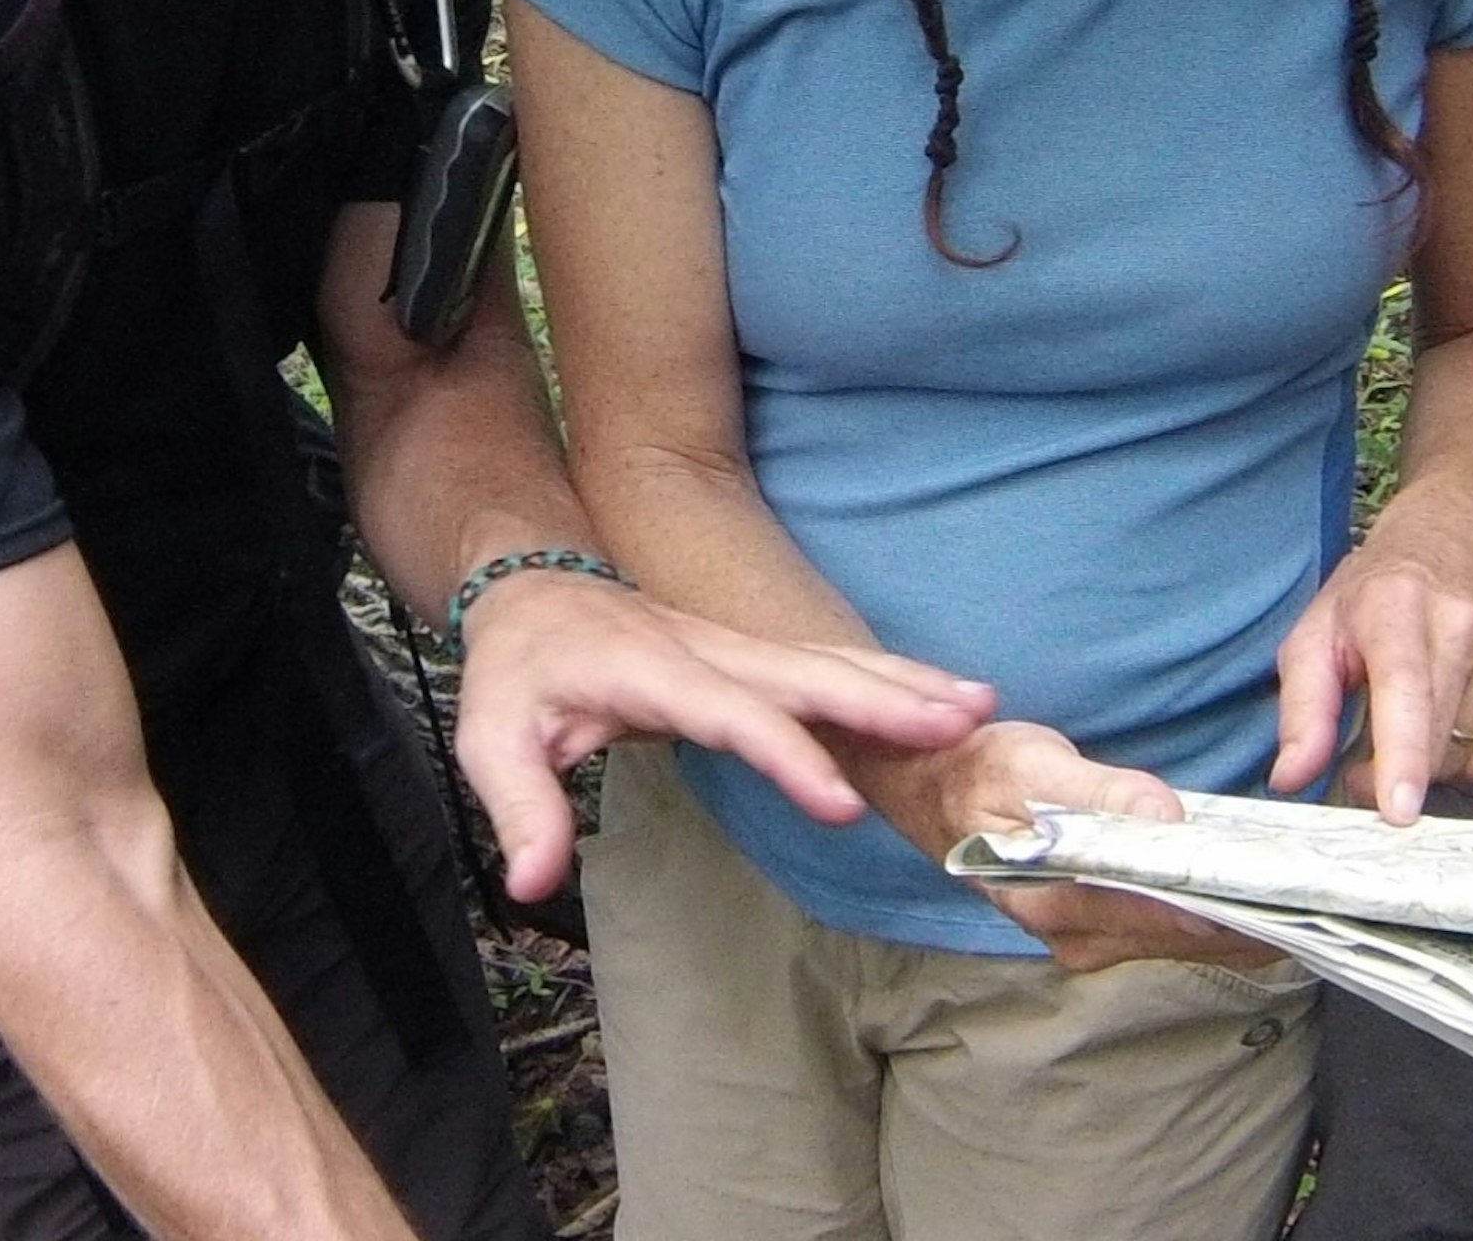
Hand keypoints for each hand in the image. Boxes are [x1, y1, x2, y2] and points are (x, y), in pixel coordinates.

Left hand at [450, 572, 995, 901]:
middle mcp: (708, 649)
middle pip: (807, 673)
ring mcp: (737, 646)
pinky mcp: (754, 655)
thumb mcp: (491, 739)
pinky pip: (832, 665)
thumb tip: (534, 881)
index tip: (842, 805)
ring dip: (906, 681)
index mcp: (649, 671)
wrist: (535, 591)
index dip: (787, 756)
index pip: (730, 714)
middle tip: (960, 724)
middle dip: (883, 700)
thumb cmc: (519, 674)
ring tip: (981, 705)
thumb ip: (521, 808)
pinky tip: (948, 698)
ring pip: (831, 660)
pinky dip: (894, 678)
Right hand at [847, 720, 1278, 972]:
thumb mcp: (1036, 762)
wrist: (932, 787)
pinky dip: (1212, 918)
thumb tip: (1164, 819)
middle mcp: (1073, 934)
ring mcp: (1084, 938)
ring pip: (1181, 941)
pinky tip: (1253, 899)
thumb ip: (1102, 793)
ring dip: (1238, 923)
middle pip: (1183, 938)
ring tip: (1302, 901)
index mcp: (1056, 899)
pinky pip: (1168, 931)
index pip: (1165, 913)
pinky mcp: (1095, 929)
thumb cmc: (981, 770)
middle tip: (1320, 900)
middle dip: (1250, 922)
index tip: (1290, 898)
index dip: (1232, 907)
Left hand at [1266, 492, 1472, 823]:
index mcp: (1395, 607)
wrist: (1448, 537)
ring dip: (1428, 766)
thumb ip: (1301, 711)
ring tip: (1403, 729)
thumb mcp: (1313, 636)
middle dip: (1392, 775)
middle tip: (1360, 765)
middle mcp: (1460, 621)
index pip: (1405, 689)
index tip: (1399, 810)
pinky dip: (1464, 759)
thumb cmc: (1368, 597)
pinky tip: (1442, 724)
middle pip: (1435, 738)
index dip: (1402, 754)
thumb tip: (1291, 777)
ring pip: (1466, 755)